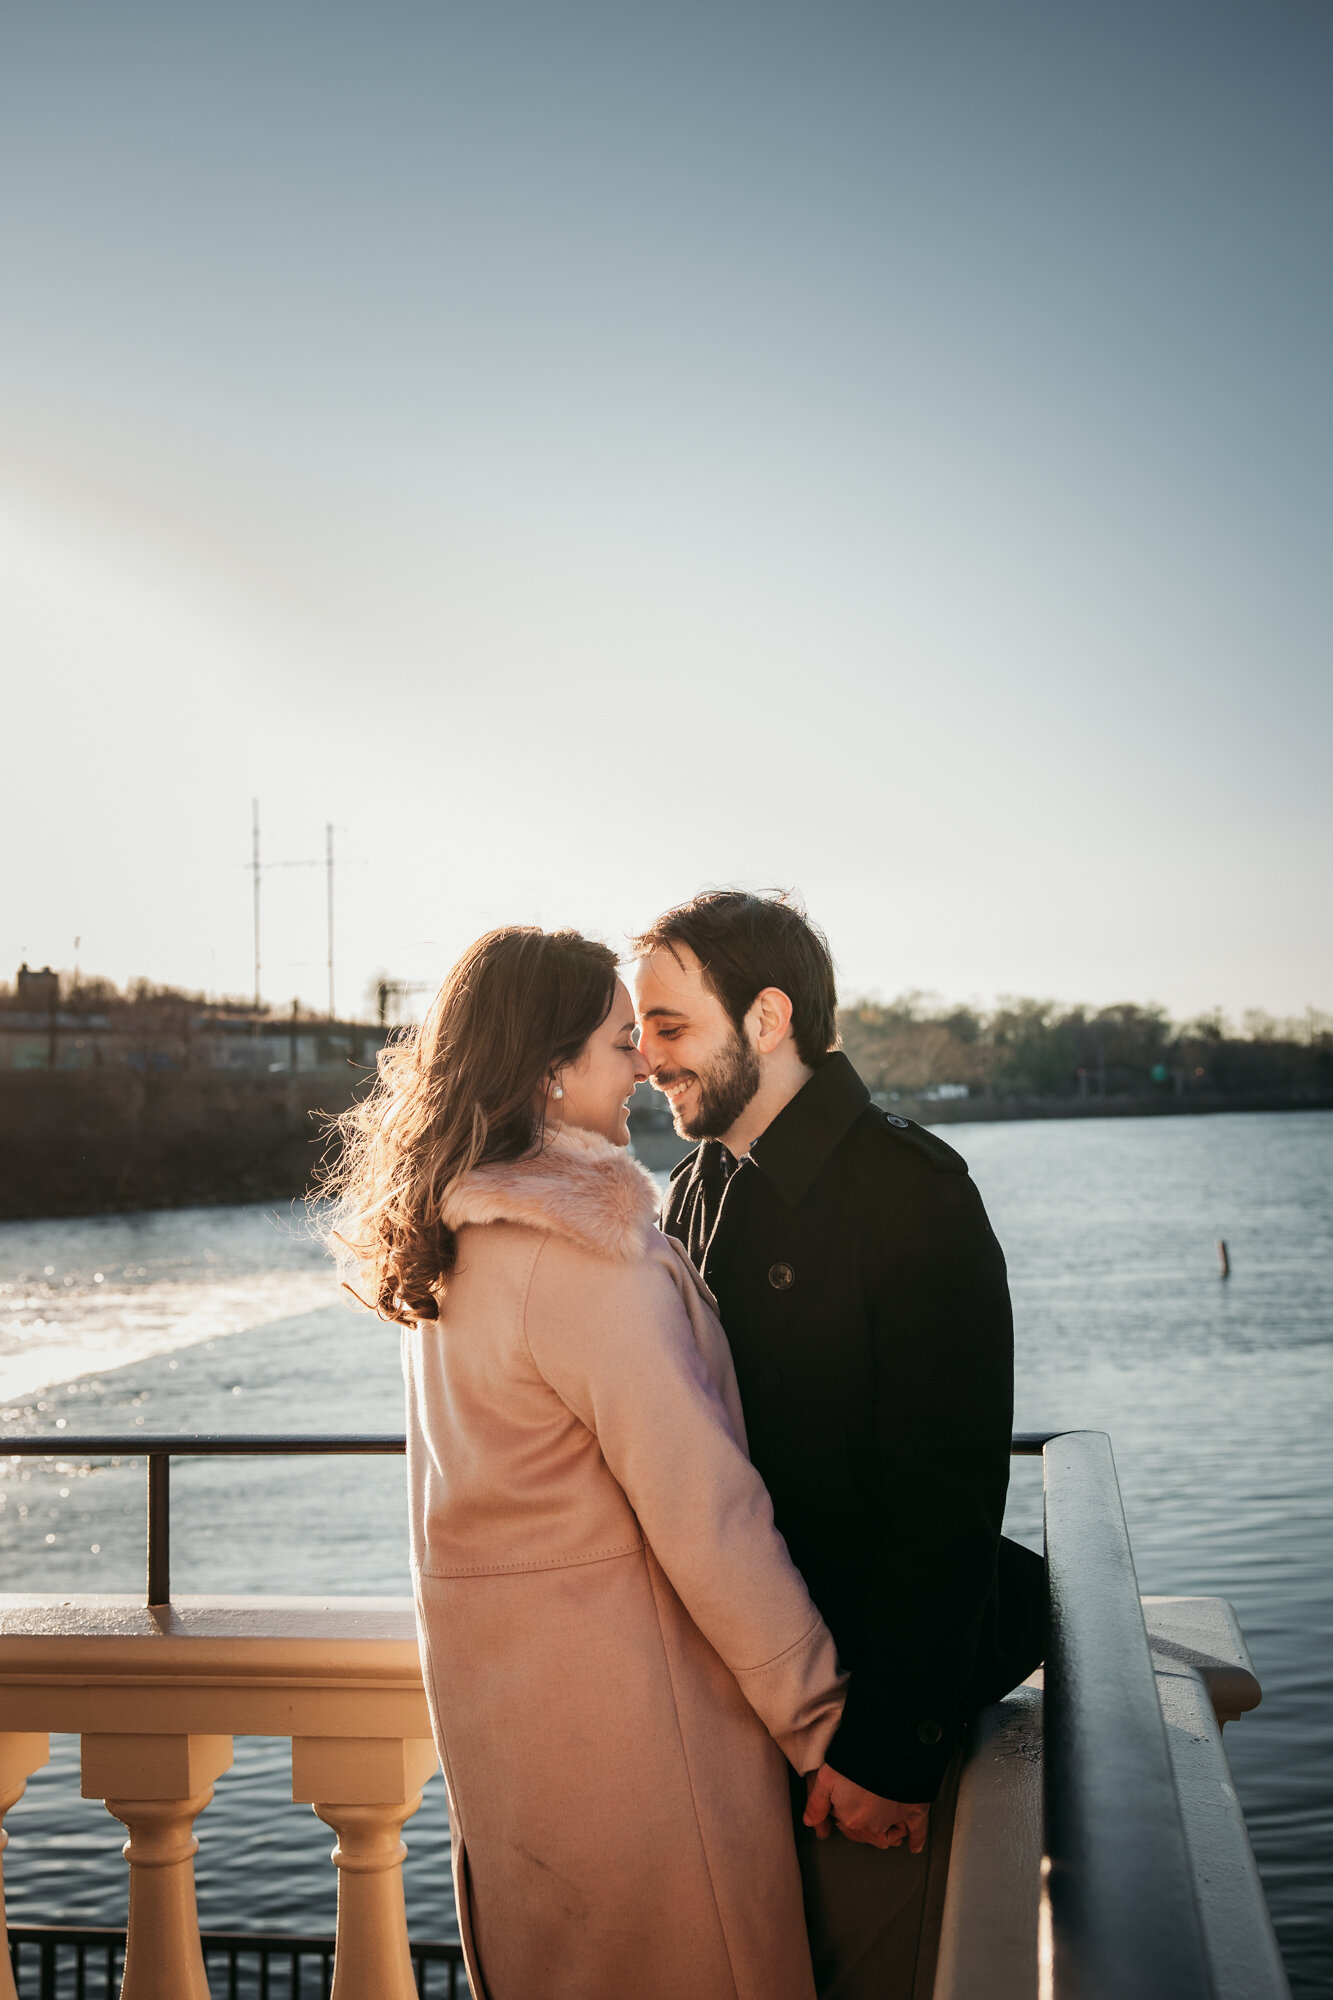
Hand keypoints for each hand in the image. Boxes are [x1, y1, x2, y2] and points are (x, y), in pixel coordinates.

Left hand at [803, 1764, 929, 1853]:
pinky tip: (914, 1846)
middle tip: (860, 1807)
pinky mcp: (915, 1811)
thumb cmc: (853, 1762)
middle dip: (862, 1824)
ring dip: (886, 1833)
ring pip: (889, 1835)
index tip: (845, 1798)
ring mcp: (895, 1819)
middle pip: (866, 1831)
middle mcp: (874, 1825)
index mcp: (852, 1819)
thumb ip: (816, 1803)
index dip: (843, 1810)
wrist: (885, 1749)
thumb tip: (810, 1823)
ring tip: (882, 1825)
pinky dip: (916, 1839)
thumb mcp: (825, 1778)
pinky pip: (917, 1830)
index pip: (846, 1823)